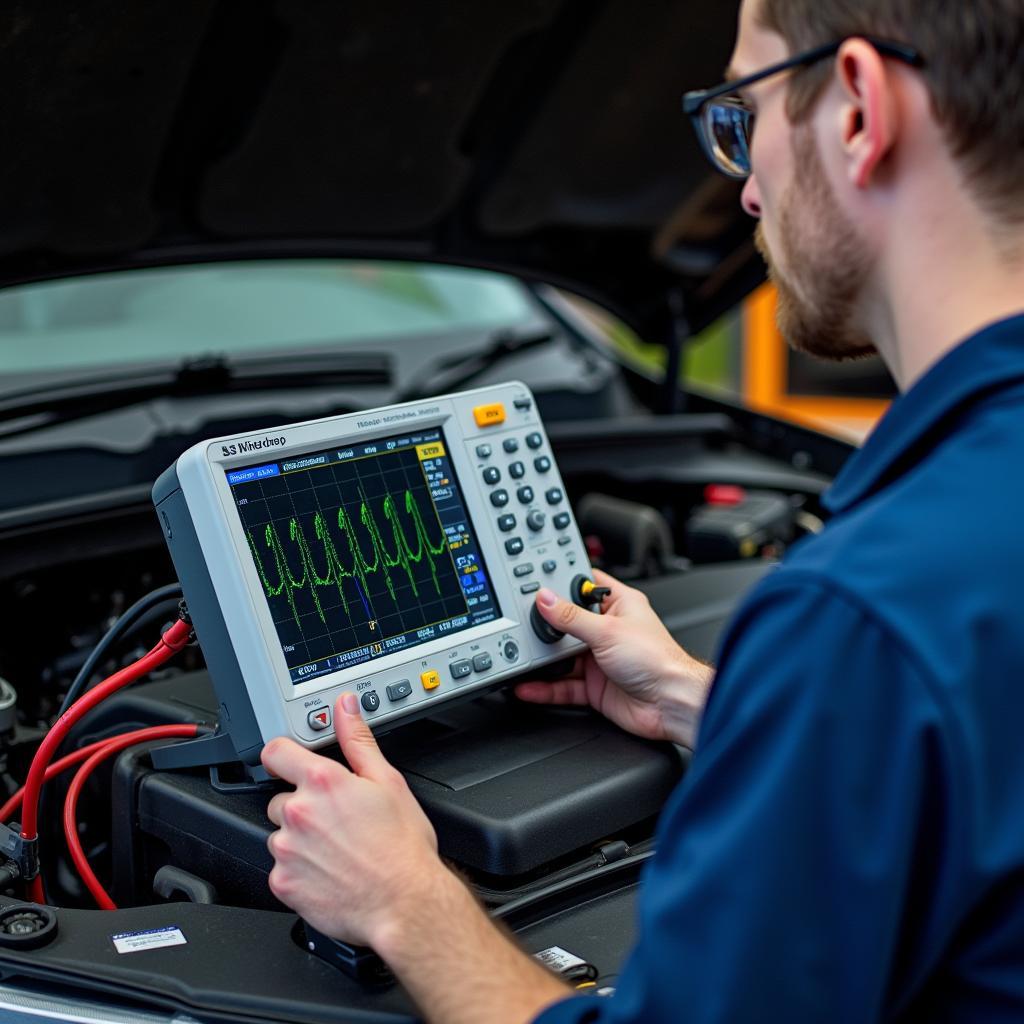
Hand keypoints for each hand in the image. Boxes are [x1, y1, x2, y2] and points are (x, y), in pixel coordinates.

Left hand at [261, 692, 442, 947]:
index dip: (284, 756)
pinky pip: (281, 869)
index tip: (292, 764)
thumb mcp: (388, 782)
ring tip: (336, 850)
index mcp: (323, 782)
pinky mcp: (282, 883)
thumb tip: (345, 708)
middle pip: (281, 799)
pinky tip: (329, 872)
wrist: (404, 904)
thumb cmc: (402, 848)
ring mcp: (287, 850)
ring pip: (281, 836)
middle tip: (336, 820)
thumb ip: (358, 740)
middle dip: (303, 806)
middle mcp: (299, 813)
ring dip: (300, 840)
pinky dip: (299, 871)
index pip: (276, 752)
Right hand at [515, 569, 712, 746]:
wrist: (671, 703)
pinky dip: (545, 688)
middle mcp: (608, 630)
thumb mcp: (607, 630)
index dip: (563, 582)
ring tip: (518, 657)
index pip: (585, 584)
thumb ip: (571, 617)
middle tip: (520, 623)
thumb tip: (545, 599)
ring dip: (543, 660)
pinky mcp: (595, 686)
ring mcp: (600, 659)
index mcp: (618, 605)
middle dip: (545, 626)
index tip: (537, 582)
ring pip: (562, 657)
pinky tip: (529, 686)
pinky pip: (563, 685)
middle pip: (567, 624)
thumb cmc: (658, 660)